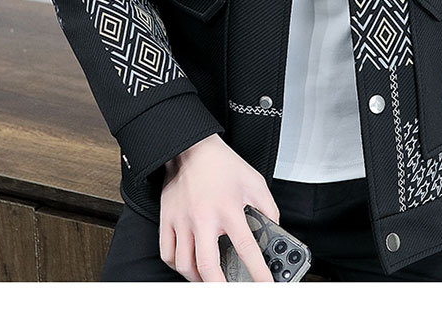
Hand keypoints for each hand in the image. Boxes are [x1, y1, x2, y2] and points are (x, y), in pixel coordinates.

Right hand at [159, 133, 279, 281]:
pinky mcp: (168, 218)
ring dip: (199, 280)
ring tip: (210, 282)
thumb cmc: (222, 164)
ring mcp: (183, 220)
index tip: (265, 287)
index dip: (258, 272)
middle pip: (208, 266)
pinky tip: (188, 266)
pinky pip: (168, 252)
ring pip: (185, 264)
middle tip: (231, 294)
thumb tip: (274, 231)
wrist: (192, 147)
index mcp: (228, 208)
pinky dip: (177, 265)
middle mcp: (203, 217)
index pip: (246, 248)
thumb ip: (268, 209)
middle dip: (221, 288)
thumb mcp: (255, 182)